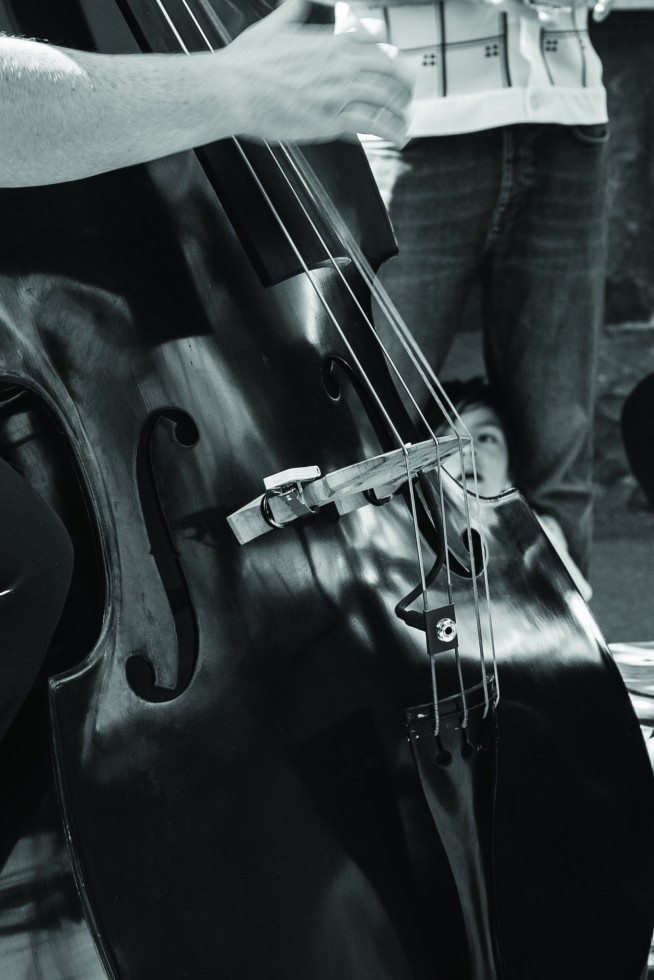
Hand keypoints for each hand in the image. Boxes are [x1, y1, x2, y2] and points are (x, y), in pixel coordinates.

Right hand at [220, 0, 412, 143]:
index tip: (394, 62)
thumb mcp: (274, 26)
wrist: (233, 89)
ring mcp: (339, 92)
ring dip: (400, 110)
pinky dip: (390, 131)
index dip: (389, 53)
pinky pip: (373, 124)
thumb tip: (297, 1)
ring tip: (404, 121)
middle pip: (389, 70)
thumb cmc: (248, 62)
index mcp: (330, 40)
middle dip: (402, 84)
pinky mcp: (332, 119)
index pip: (375, 40)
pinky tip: (398, 137)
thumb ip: (292, 12)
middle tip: (406, 96)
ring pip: (386, 98)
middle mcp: (341, 63)